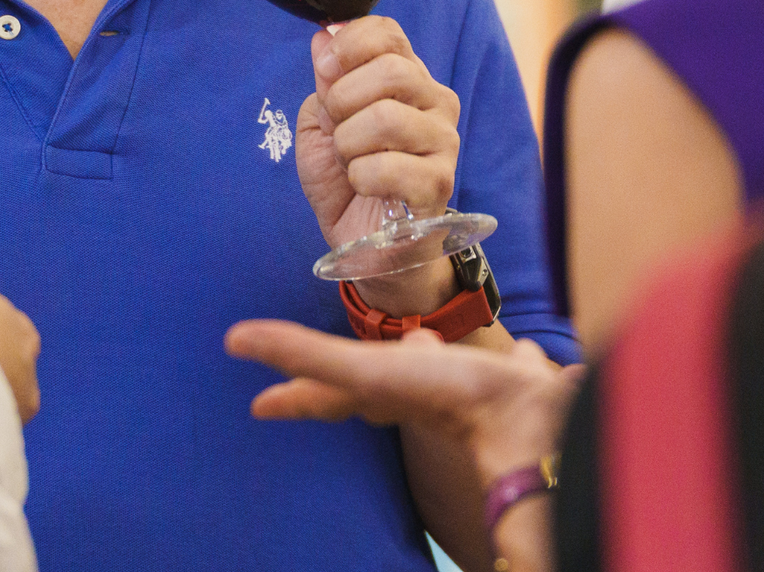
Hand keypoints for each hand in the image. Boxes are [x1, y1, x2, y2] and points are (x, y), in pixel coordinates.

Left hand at [225, 320, 582, 483]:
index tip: (262, 403)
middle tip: (340, 364)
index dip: (293, 394)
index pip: (323, 393)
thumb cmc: (444, 396)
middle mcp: (422, 394)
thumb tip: (232, 339)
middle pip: (383, 383)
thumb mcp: (363, 369)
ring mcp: (472, 392)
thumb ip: (303, 353)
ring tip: (426, 343)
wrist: (531, 423)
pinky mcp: (517, 386)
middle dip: (363, 373)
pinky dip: (512, 365)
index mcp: (382, 393)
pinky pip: (509, 372)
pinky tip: (526, 358)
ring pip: (444, 372)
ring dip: (432, 357)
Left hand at [297, 17, 461, 310]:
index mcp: (406, 78)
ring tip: (349, 161)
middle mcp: (434, 102)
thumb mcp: (321, 125)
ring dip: (348, 143)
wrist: (365, 243)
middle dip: (343, 99)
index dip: (349, 45)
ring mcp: (443, 142)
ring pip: (387, 117)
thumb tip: (324, 37)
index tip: (326, 70)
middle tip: (336, 129)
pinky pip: (389, 166)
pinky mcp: (439, 183)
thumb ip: (326, 82)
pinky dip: (360, 176)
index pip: (387, 33)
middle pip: (393, 69)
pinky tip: (365, 186)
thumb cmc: (346, 180)